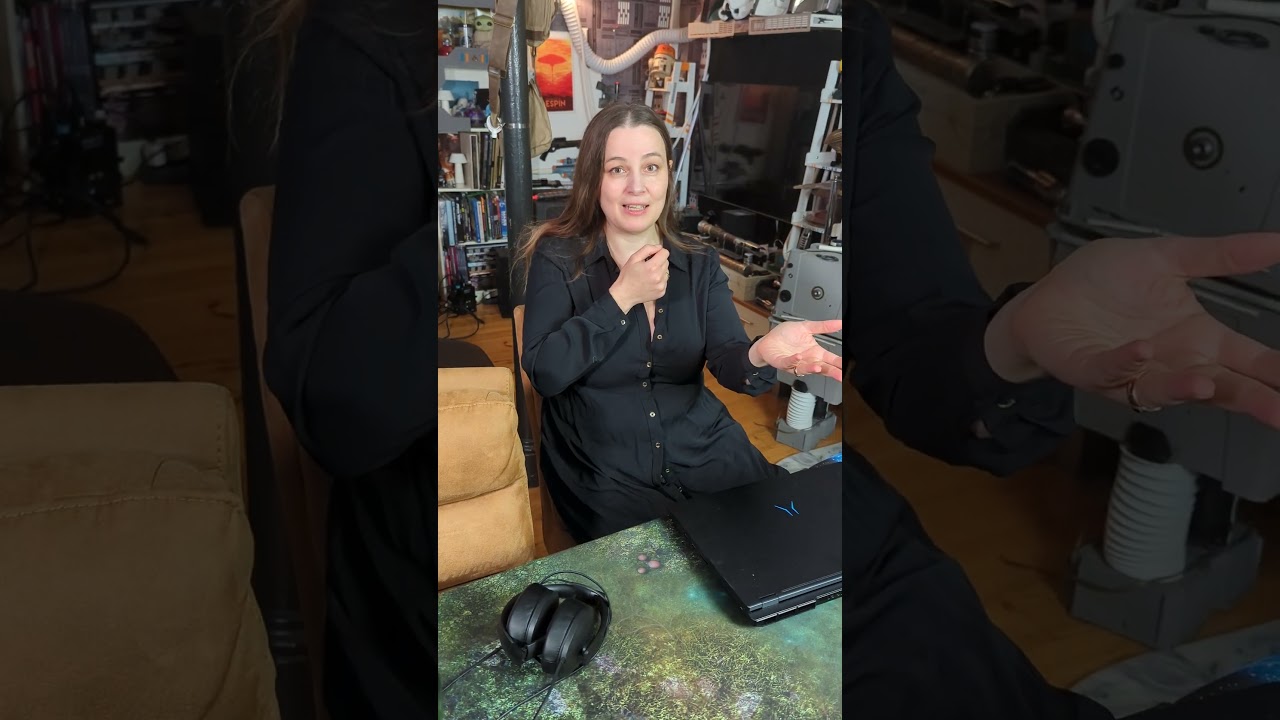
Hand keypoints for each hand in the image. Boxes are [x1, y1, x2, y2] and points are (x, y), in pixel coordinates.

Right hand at [609, 245, 668, 312]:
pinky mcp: (662, 292)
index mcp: (652, 267)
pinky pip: (665, 281)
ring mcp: (661, 285)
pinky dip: (659, 280)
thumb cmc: (627, 275)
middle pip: (666, 262)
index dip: (658, 252)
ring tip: (649, 275)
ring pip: (666, 271)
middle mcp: (659, 276)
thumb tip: (659, 247)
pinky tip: (650, 282)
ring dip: (660, 271)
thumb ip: (647, 249)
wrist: (625, 294)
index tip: (652, 256)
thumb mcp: (633, 258)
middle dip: (659, 261)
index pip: (665, 253)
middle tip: (648, 266)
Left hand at [752, 319, 843, 380]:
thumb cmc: (786, 335)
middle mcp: (807, 360)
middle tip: (839, 375)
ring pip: (806, 368)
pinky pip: (789, 363)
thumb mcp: (806, 327)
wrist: (768, 340)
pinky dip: (793, 361)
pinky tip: (798, 357)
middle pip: (822, 368)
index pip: (830, 359)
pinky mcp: (782, 362)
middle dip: (830, 371)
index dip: (838, 363)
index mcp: (814, 352)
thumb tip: (839, 322)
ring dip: (812, 368)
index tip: (846, 365)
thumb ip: (822, 326)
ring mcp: (795, 363)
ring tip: (819, 367)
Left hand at [993, 233, 1279, 428]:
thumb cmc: (1103, 282)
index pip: (1246, 359)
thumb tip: (1276, 241)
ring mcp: (1132, 372)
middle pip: (1219, 387)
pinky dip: (1126, 363)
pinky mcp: (1090, 368)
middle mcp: (1171, 362)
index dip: (1273, 371)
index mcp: (1196, 337)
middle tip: (1278, 409)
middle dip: (1249, 398)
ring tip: (1207, 383)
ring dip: (1186, 387)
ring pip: (1166, 389)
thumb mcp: (1165, 257)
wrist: (1046, 296)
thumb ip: (1218, 255)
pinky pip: (1111, 371)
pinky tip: (1142, 351)